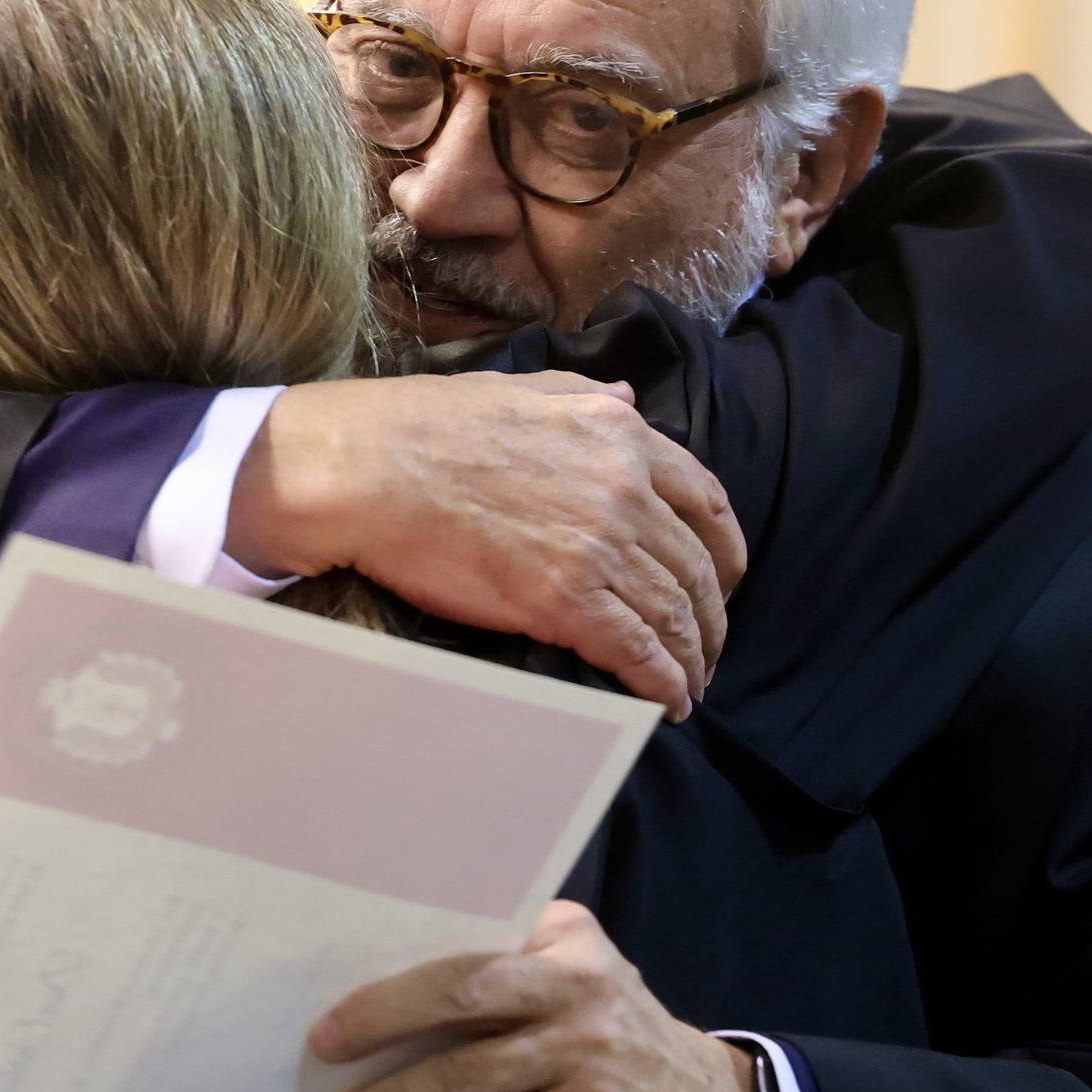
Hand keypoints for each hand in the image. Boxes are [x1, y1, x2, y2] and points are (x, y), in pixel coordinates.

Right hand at [230, 371, 745, 718]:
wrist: (368, 469)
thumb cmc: (428, 425)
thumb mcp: (524, 388)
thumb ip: (589, 397)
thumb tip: (630, 396)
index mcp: (619, 435)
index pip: (708, 503)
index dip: (724, 551)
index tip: (722, 580)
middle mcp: (624, 490)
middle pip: (697, 568)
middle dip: (712, 617)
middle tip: (709, 647)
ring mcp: (598, 549)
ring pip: (675, 615)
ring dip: (693, 658)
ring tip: (692, 685)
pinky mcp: (563, 602)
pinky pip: (637, 651)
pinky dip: (662, 682)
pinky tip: (668, 703)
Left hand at [312, 901, 770, 1091]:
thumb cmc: (615, 1027)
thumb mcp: (583, 968)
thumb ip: (517, 951)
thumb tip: (400, 962)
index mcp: (567, 948)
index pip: (471, 952)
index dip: (399, 984)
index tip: (338, 1010)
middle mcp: (579, 995)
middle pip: (464, 1003)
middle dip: (384, 1027)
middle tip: (323, 1055)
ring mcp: (585, 1064)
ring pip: (470, 1086)